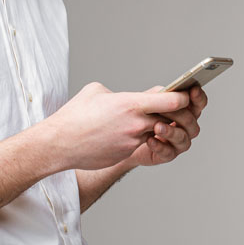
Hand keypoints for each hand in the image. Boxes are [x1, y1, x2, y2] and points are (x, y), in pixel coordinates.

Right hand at [45, 82, 190, 170]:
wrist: (58, 145)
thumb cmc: (74, 115)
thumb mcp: (96, 91)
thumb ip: (120, 92)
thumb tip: (130, 96)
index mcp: (131, 104)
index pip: (172, 100)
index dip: (183, 97)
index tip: (185, 94)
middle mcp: (136, 123)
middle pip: (172, 118)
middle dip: (180, 115)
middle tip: (179, 110)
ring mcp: (132, 141)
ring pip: (156, 131)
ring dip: (158, 126)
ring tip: (153, 119)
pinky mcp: (125, 153)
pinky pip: (140, 142)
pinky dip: (140, 137)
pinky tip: (131, 132)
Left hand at [129, 86, 206, 166]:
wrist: (126, 137)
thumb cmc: (141, 116)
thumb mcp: (149, 100)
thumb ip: (163, 96)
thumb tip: (174, 91)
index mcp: (185, 110)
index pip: (198, 104)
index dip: (198, 98)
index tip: (193, 90)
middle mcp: (185, 126)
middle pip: (192, 122)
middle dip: (179, 115)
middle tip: (164, 109)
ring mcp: (178, 142)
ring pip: (183, 138)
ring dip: (171, 132)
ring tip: (156, 127)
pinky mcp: (167, 154)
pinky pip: (169, 152)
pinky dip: (160, 146)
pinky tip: (150, 139)